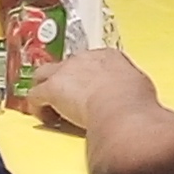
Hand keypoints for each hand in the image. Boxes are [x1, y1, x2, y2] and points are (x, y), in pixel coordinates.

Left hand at [21, 45, 153, 133]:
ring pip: (42, 75)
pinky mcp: (51, 89)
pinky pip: (35, 96)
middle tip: (66, 96)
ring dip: (44, 88)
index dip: (86, 75)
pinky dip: (38, 107)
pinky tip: (46, 118)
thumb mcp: (138, 86)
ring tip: (50, 105)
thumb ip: (126, 86)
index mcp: (108, 55)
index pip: (90, 61)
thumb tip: (127, 95)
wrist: (120, 108)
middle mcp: (84, 58)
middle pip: (65, 65)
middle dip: (63, 79)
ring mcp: (65, 72)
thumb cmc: (134, 100)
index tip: (88, 88)